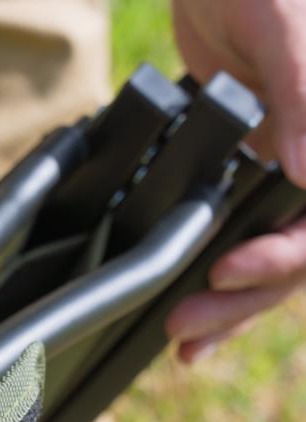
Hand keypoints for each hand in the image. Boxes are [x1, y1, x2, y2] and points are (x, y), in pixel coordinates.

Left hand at [167, 0, 305, 362]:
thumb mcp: (281, 16)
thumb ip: (302, 88)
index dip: (289, 253)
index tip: (230, 267)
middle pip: (305, 248)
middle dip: (245, 293)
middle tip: (185, 322)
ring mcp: (297, 166)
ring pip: (276, 251)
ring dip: (231, 300)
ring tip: (182, 334)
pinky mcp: (258, 172)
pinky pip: (247, 232)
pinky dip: (222, 275)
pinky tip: (194, 311)